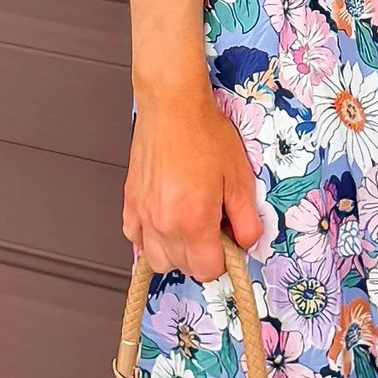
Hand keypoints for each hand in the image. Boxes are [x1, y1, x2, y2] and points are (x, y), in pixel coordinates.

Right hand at [122, 78, 262, 278]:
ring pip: (156, 260)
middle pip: (182, 268)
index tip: (228, 244)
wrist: (172, 106)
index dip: (223, 261)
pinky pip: (134, 238)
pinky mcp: (130, 202)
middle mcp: (163, 223)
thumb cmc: (204, 134)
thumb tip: (247, 241)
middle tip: (213, 228)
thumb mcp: (240, 178)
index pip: (207, 270)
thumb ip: (247, 218)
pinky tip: (165, 222)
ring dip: (175, 253)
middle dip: (201, 256)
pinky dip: (149, 239)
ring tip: (189, 228)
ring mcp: (143, 214)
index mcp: (193, 220)